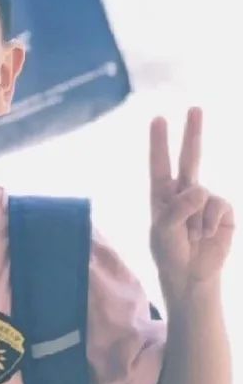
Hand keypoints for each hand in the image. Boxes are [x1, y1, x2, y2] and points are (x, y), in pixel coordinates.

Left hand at [149, 108, 234, 296]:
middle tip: (195, 108)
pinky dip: (211, 221)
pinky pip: (219, 205)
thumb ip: (176, 208)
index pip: (159, 163)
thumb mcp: (163, 232)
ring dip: (197, 218)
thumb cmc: (170, 253)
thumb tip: (198, 188)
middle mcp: (183, 193)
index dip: (159, 142)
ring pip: (202, 193)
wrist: (192, 276)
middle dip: (193, 133)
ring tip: (192, 236)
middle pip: (189, 158)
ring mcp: (205, 201)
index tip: (158, 119)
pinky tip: (207, 234)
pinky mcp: (223, 211)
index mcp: (162, 195)